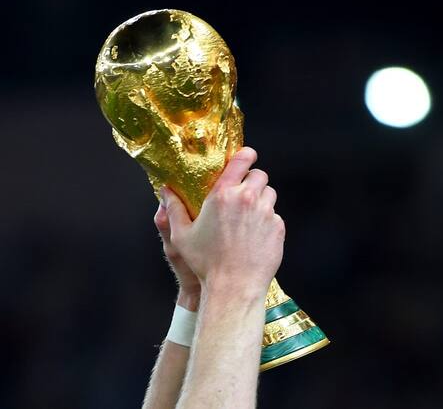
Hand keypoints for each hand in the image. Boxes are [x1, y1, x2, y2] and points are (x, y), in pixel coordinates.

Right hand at [160, 147, 284, 301]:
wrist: (234, 287)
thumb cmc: (205, 263)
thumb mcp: (181, 235)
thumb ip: (173, 209)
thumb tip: (165, 190)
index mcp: (223, 194)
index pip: (242, 159)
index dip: (246, 155)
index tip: (245, 157)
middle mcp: (247, 199)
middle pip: (259, 175)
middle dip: (252, 181)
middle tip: (242, 194)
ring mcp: (266, 213)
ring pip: (269, 194)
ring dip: (261, 200)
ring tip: (248, 216)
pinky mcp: (277, 229)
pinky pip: (275, 216)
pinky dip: (267, 221)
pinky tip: (254, 235)